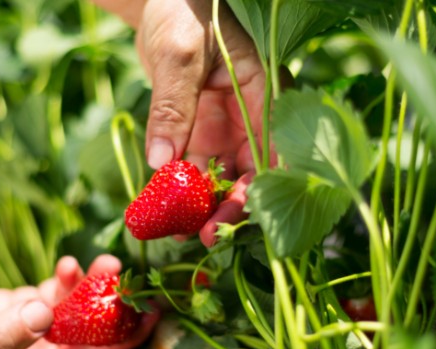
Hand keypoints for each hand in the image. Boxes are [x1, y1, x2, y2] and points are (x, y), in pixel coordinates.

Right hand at [0, 255, 157, 348]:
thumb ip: (0, 337)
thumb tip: (45, 314)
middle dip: (122, 334)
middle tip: (146, 304)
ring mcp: (36, 340)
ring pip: (82, 323)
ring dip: (100, 296)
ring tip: (111, 266)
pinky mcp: (26, 309)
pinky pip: (59, 296)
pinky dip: (69, 281)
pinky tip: (73, 263)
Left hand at [135, 0, 268, 245]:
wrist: (158, 0)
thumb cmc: (183, 11)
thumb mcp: (180, 56)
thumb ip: (173, 107)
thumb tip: (162, 163)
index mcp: (265, 94)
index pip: (276, 151)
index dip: (262, 188)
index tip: (236, 215)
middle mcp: (250, 116)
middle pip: (249, 173)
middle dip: (229, 207)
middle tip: (204, 237)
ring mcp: (225, 126)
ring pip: (220, 177)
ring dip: (202, 206)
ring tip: (180, 233)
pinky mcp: (199, 131)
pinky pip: (192, 168)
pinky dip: (180, 191)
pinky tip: (165, 213)